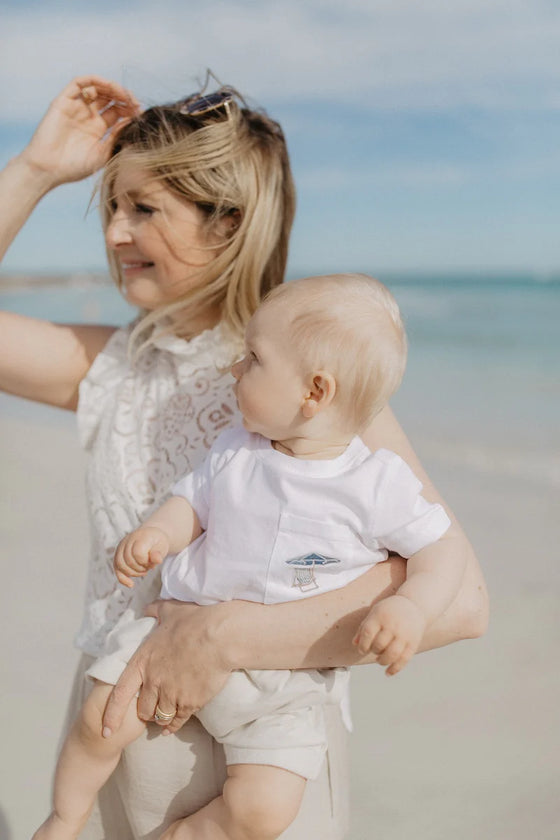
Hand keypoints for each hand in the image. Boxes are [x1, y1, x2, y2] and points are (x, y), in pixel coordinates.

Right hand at [19, 75, 139, 187]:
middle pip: (109, 98)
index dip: (130, 109)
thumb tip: (132, 121)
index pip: (118, 112)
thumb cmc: (75, 168)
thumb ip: (117, 136)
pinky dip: (94, 81)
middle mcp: (88, 116)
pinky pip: (78, 83)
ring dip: (112, 87)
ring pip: (96, 88)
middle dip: (124, 97)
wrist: (48, 169)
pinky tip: (107, 86)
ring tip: (124, 95)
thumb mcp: (103, 154)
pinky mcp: (63, 101)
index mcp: (98, 129)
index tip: (140, 113)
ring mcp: (76, 107)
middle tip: (135, 103)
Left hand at [102, 600, 233, 736]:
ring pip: (160, 717)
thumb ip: (155, 611)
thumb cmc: (195, 620)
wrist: (219, 636)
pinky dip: (174, 725)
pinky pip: (178, 720)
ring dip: (160, 718)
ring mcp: (172, 694)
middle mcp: (154, 681)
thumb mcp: (170, 610)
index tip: (105, 730)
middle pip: (142, 709)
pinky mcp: (190, 702)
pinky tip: (173, 726)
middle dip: (144, 711)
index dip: (111, 714)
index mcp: (143, 661)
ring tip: (163, 718)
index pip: (120, 693)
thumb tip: (148, 608)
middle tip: (149, 710)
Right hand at [114, 527, 168, 587]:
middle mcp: (127, 540)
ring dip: (133, 573)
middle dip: (140, 568)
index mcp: (140, 537)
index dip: (145, 562)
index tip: (152, 561)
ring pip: (120, 565)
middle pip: (128, 561)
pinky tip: (131, 584)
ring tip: (143, 570)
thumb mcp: (162, 546)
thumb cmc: (157, 542)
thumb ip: (159, 553)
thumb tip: (157, 560)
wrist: (151, 536)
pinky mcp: (118, 554)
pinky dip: (123, 579)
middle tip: (149, 566)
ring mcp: (121, 547)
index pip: (138, 553)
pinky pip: (116, 568)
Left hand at [352, 594, 426, 674]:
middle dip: (374, 651)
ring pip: (392, 654)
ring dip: (382, 661)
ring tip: (380, 660)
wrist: (414, 605)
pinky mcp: (413, 643)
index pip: (368, 633)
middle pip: (379, 645)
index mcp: (380, 616)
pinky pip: (404, 659)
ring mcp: (404, 635)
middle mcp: (393, 625)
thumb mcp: (375, 613)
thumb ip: (363, 628)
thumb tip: (355, 644)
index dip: (363, 645)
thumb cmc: (389, 611)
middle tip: (374, 650)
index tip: (362, 649)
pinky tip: (387, 673)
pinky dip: (395, 669)